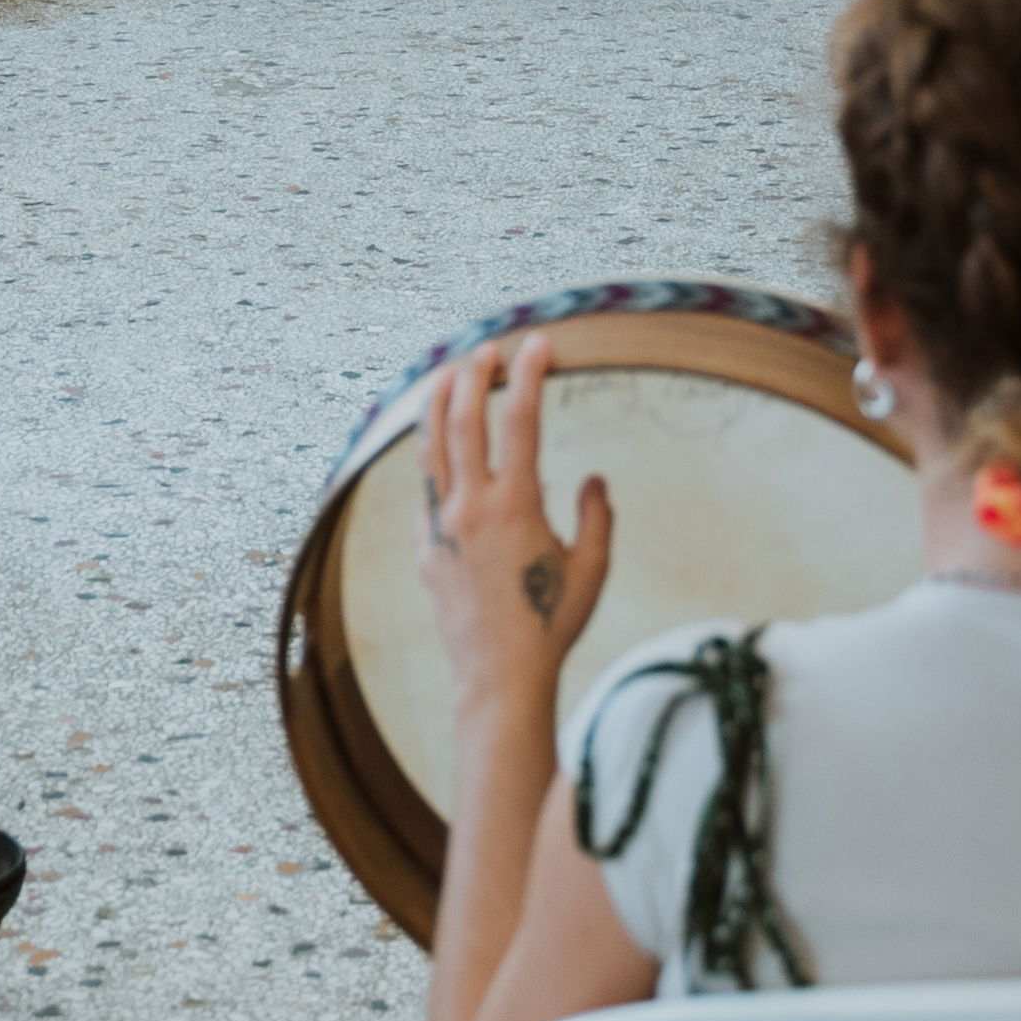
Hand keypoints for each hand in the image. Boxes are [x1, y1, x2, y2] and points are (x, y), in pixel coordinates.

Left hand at [414, 332, 615, 715]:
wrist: (500, 675)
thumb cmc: (551, 624)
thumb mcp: (591, 568)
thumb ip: (597, 516)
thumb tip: (592, 479)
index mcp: (515, 505)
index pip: (521, 421)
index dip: (530, 375)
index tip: (538, 344)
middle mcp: (470, 507)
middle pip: (463, 420)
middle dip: (474, 375)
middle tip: (487, 348)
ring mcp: (440, 527)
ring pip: (429, 449)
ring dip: (436, 405)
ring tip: (444, 376)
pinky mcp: (425, 549)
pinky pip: (423, 494)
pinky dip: (430, 463)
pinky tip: (437, 453)